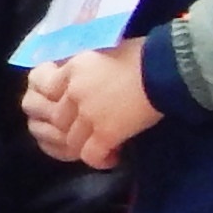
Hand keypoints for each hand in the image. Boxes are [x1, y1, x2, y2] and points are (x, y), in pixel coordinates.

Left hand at [24, 45, 163, 167]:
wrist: (165, 67)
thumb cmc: (144, 55)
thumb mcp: (105, 52)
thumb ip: (88, 68)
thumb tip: (89, 79)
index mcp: (73, 68)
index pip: (47, 90)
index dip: (58, 103)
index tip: (72, 110)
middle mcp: (74, 91)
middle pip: (58, 120)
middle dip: (71, 129)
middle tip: (89, 134)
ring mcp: (88, 113)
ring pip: (71, 141)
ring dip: (85, 147)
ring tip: (102, 148)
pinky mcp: (106, 132)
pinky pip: (91, 155)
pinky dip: (100, 160)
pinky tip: (113, 158)